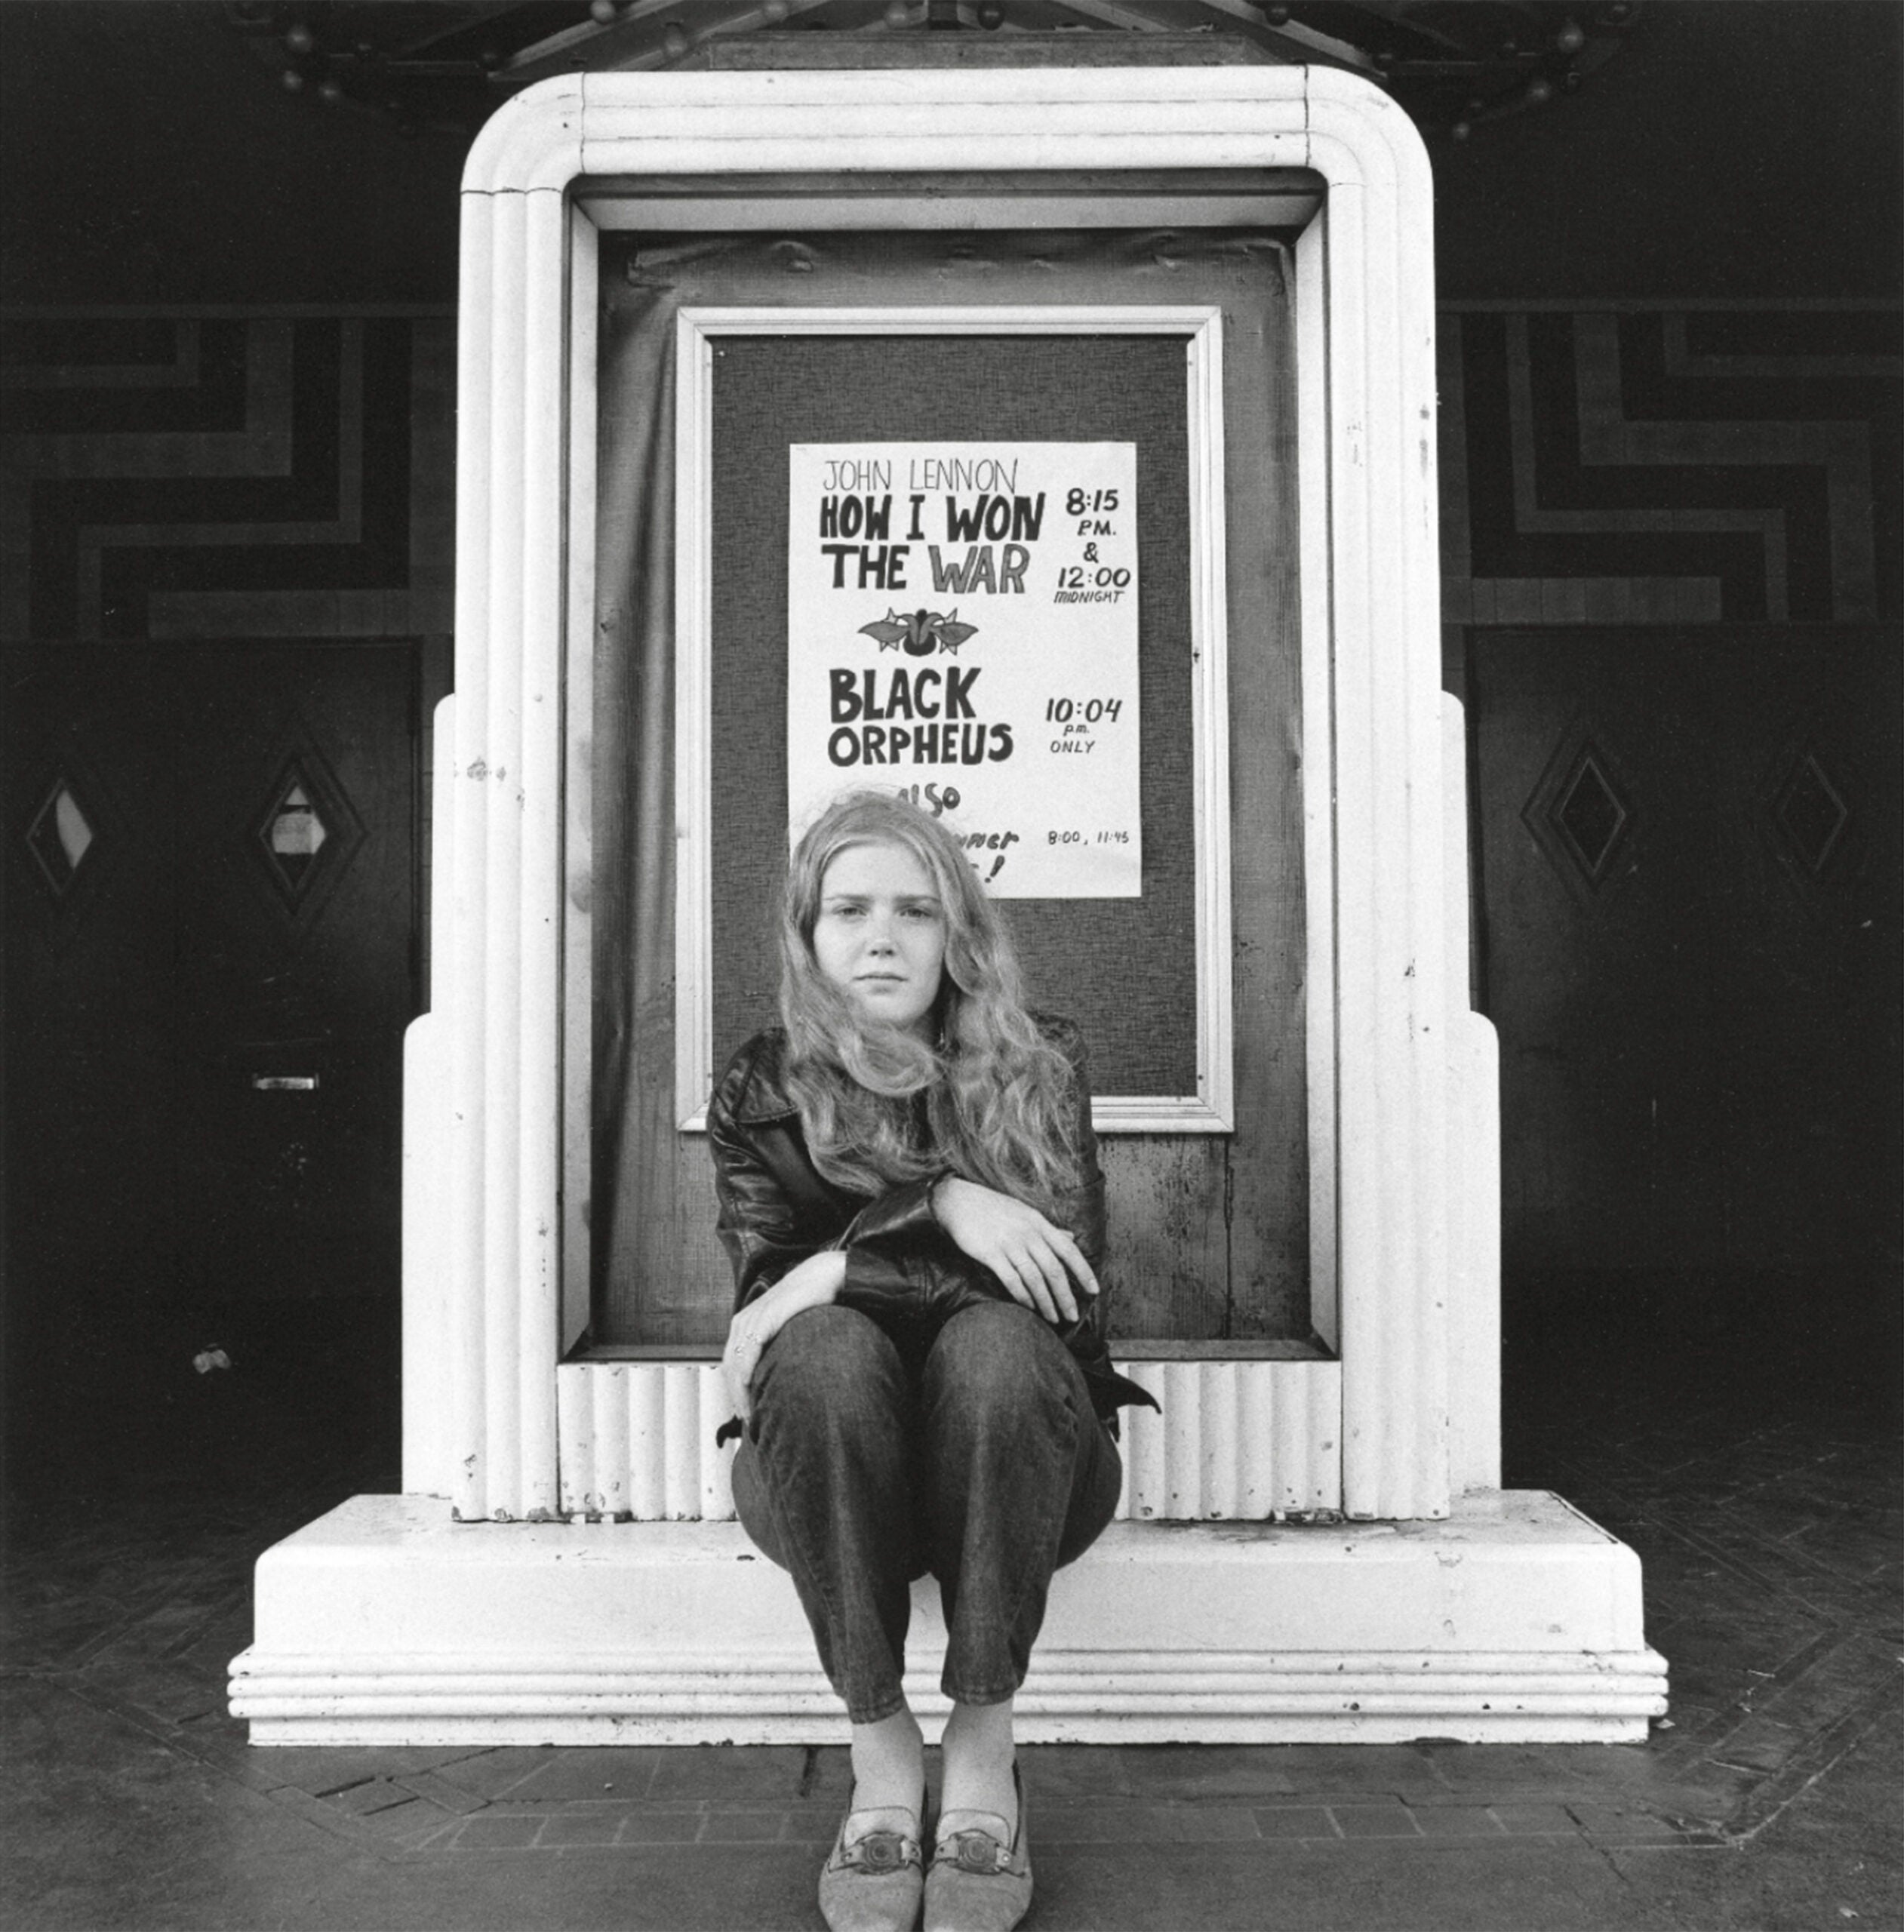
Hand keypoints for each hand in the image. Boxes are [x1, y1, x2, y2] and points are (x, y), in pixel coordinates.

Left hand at [721, 1250, 846, 1430]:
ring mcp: (751, 1320)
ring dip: (739, 1392)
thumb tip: (780, 1371)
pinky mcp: (764, 1320)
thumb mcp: (786, 1326)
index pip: (732, 1364)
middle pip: (729, 1367)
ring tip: (751, 1413)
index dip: (736, 1390)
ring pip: (735, 1365)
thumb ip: (777, 1344)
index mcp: (744, 1323)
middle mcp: (742, 1322)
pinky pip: (749, 1354)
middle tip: (748, 1420)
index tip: (747, 1410)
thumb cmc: (809, 1301)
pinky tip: (751, 1391)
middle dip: (735, 1396)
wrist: (823, 1276)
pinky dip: (746, 1376)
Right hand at [930, 1177, 1098, 1326]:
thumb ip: (1049, 1229)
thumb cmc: (994, 1208)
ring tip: (1053, 1318)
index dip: (1084, 1271)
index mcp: (1039, 1223)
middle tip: (1072, 1316)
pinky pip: (1011, 1280)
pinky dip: (1023, 1296)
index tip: (1094, 1290)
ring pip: (1035, 1279)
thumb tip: (1071, 1238)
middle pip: (1054, 1270)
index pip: (1068, 1250)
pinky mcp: (990, 1253)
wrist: (958, 1201)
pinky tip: (1029, 1307)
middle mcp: (1028, 1233)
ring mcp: (1009, 1243)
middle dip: (1065, 1297)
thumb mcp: (1026, 1213)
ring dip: (1046, 1302)